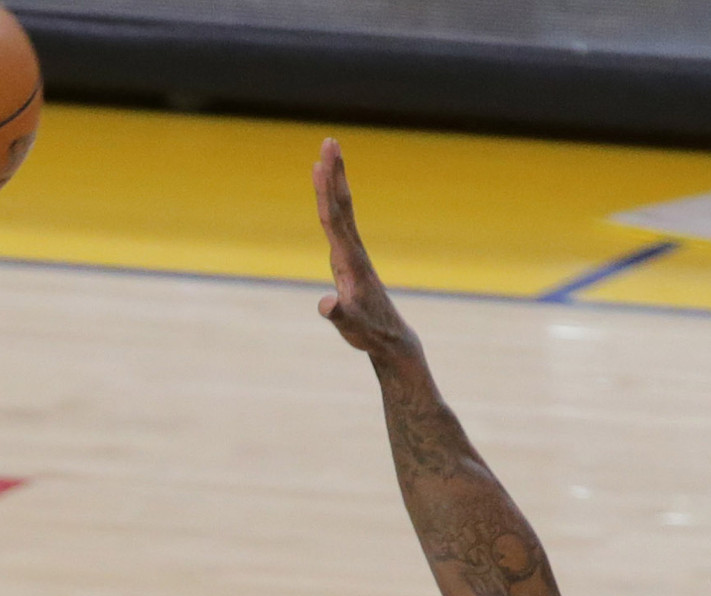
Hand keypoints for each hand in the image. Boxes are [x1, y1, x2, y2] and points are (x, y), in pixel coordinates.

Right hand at [314, 139, 416, 358]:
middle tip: (330, 141)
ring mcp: (352, 254)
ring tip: (328, 156)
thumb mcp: (351, 328)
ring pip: (343, 210)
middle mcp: (353, 250)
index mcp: (349, 260)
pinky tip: (328, 194)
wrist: (390, 339)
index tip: (320, 162)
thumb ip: (338, 315)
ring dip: (335, 182)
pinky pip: (340, 224)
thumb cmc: (369, 333)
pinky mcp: (349, 261)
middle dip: (334, 172)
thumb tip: (327, 304)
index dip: (325, 189)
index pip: (334, 217)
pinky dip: (333, 204)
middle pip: (342, 204)